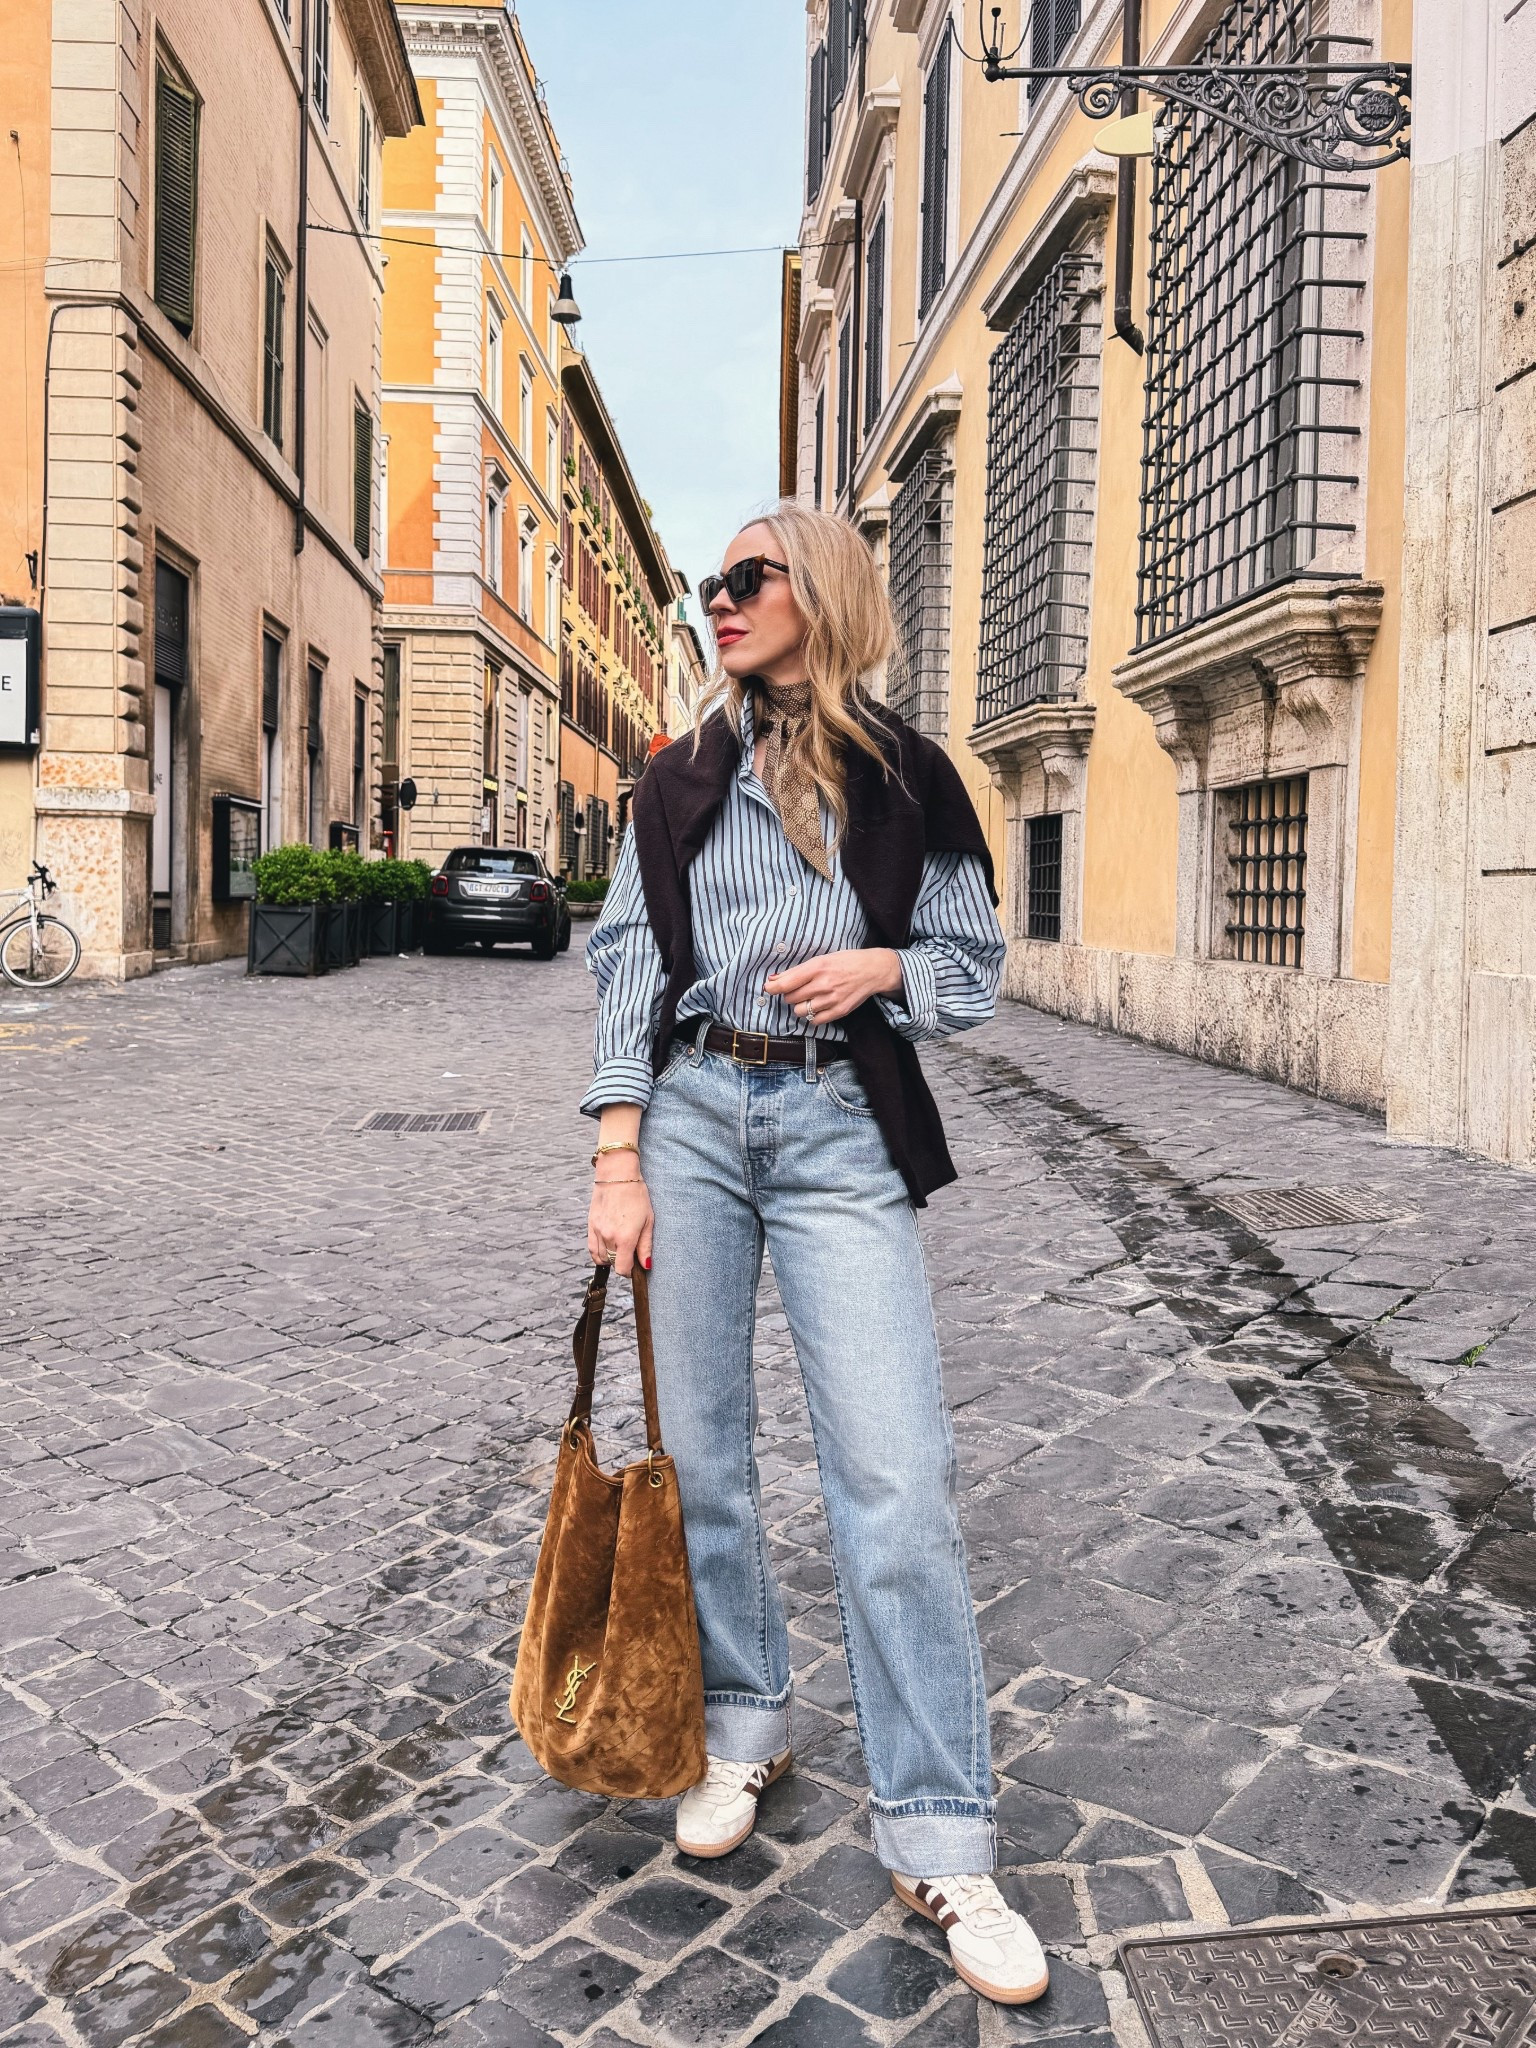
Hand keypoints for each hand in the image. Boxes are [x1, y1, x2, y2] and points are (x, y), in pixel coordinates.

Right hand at [588, 1170, 653, 1276]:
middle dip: (623, 1262)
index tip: (635, 1266)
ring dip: (611, 1257)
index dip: (630, 1271)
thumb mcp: (648, 1220)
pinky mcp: (590, 1225)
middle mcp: (608, 1237)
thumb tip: (646, 1265)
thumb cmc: (636, 1195)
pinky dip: (599, 1253)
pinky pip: (592, 1249)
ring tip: (621, 1246)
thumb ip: (646, 1246)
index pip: (622, 1269)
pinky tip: (608, 1247)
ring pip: (601, 1258)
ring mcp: (597, 1232)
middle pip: (613, 1264)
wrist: (616, 1175)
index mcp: (625, 1238)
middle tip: (631, 1250)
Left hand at [764, 947, 903, 1026]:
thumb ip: (797, 971)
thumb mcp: (821, 959)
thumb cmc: (845, 962)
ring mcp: (832, 999)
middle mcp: (823, 984)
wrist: (872, 970)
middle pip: (790, 999)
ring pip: (800, 1011)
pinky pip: (814, 1021)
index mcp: (817, 967)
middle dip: (790, 995)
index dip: (773, 987)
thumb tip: (774, 980)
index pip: (786, 983)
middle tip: (798, 990)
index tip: (770, 988)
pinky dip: (812, 1016)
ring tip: (809, 999)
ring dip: (800, 1006)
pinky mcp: (839, 1011)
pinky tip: (818, 1007)